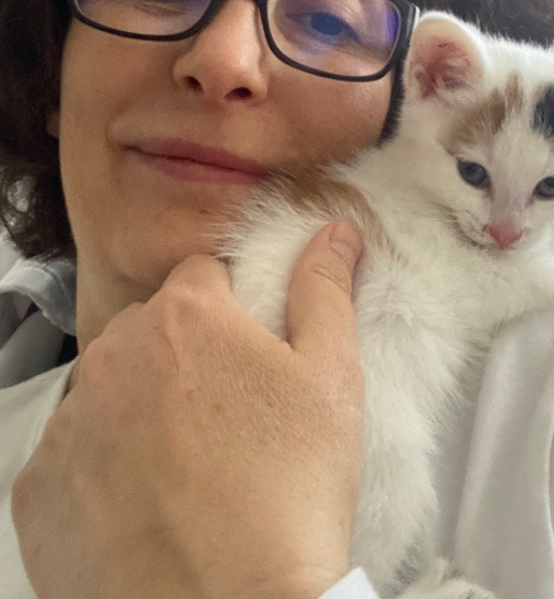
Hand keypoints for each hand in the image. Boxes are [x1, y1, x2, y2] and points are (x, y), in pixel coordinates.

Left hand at [12, 221, 364, 598]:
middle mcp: (111, 355)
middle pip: (150, 331)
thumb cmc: (291, 495)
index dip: (233, 312)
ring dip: (139, 410)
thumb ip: (325, 290)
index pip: (203, 277)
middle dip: (183, 358)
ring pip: (108, 390)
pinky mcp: (37, 491)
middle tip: (227, 420)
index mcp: (184, 317)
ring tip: (188, 469)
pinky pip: (70, 455)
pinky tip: (146, 506)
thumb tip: (334, 230)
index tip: (250, 358)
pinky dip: (100, 470)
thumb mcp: (331, 379)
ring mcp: (67, 425)